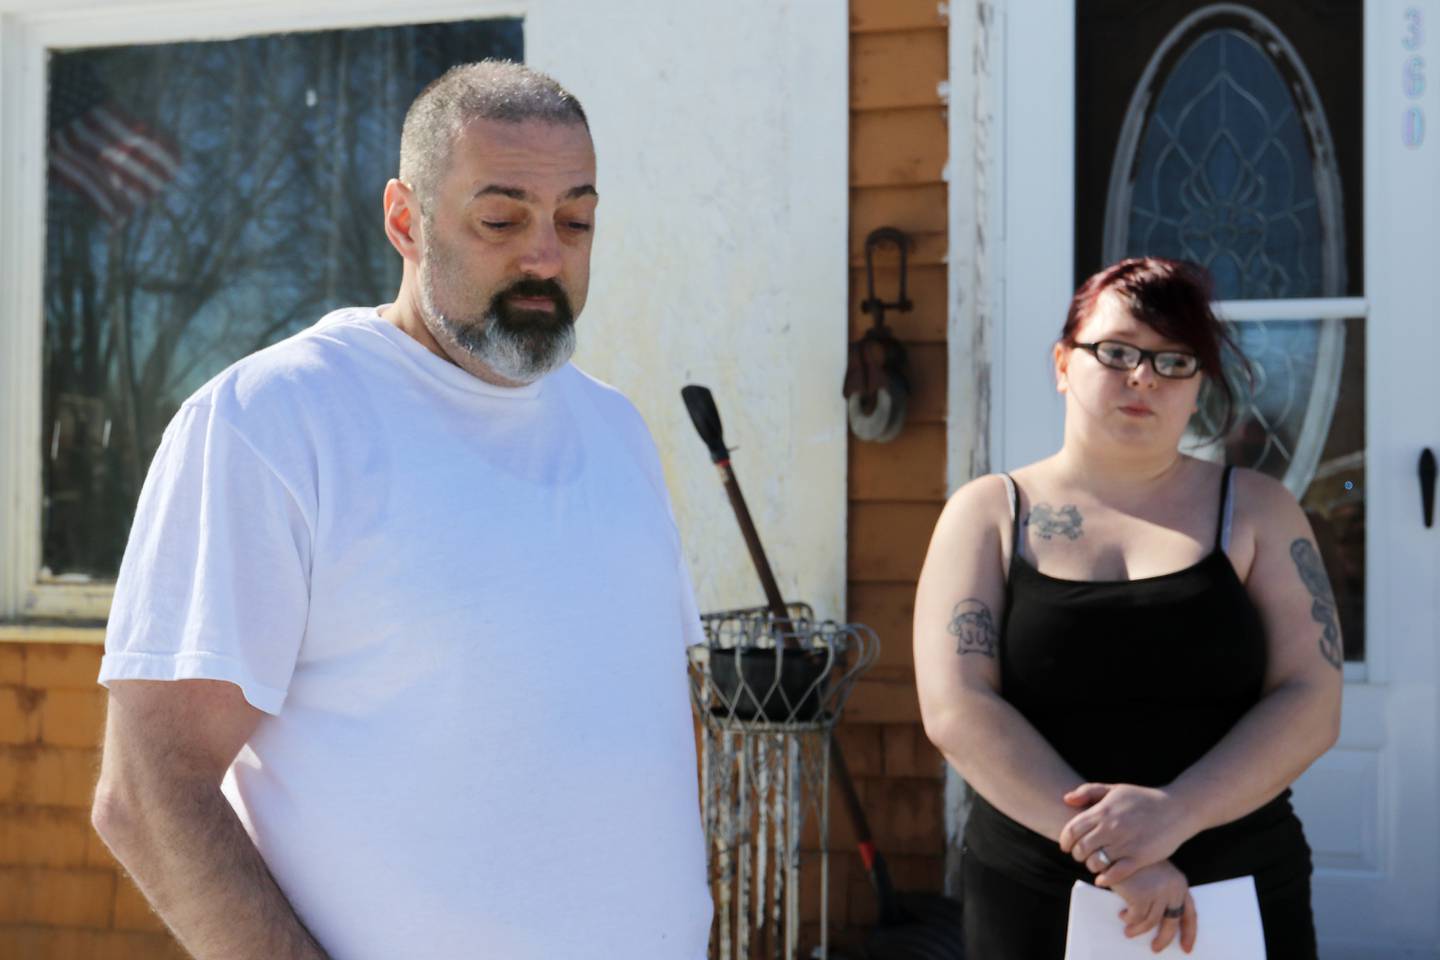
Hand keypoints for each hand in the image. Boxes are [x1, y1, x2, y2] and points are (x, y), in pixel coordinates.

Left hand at [1058, 783, 1196, 884]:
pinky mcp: (1140, 858)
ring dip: (1091, 866)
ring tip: (1094, 864)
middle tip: (1081, 856)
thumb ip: (1088, 791)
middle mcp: (1111, 828)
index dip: (1065, 841)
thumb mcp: (1115, 789)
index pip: (1072, 830)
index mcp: (1103, 811)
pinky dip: (1105, 879)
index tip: (1066, 846)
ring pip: (1096, 862)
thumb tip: (1066, 799)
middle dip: (1077, 855)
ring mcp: (1125, 844)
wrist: (1176, 809)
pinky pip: (1116, 874)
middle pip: (1081, 848)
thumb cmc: (1143, 799)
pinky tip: (1103, 879)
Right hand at [1107, 859, 1196, 953]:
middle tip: (1156, 948)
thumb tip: (1162, 922)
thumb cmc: (1133, 861)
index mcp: (1179, 883)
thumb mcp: (1155, 874)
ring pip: (1150, 922)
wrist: (1115, 848)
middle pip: (1171, 922)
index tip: (1186, 948)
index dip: (1189, 933)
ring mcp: (1157, 891)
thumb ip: (1163, 893)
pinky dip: (1128, 919)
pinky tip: (1121, 914)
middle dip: (1164, 939)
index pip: (1189, 913)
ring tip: (1128, 931)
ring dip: (1138, 930)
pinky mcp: (1141, 895)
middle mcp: (1173, 888)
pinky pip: (1135, 918)